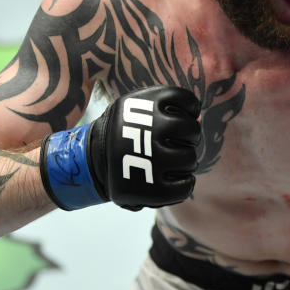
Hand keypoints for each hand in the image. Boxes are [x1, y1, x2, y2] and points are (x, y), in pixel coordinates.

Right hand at [40, 86, 201, 210]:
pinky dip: (186, 183)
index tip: (182, 116)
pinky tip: (177, 178)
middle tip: (175, 143)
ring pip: (190, 159)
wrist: (91, 161)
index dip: (190, 109)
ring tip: (172, 162)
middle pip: (192, 131)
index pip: (187, 100)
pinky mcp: (149, 189)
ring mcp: (149, 160)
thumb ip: (168, 109)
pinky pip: (185, 186)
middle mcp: (147, 129)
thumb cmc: (126, 133)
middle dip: (188, 138)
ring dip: (186, 161)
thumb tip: (198, 117)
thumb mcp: (138, 109)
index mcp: (144, 103)